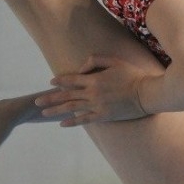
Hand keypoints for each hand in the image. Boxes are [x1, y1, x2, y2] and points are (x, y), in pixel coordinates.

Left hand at [34, 55, 151, 126]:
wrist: (146, 94)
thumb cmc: (133, 75)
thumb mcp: (115, 61)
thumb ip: (96, 60)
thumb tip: (81, 68)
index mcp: (94, 79)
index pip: (71, 80)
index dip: (59, 81)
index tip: (50, 82)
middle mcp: (92, 94)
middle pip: (66, 96)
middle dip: (50, 98)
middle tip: (36, 102)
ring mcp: (97, 106)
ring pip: (71, 109)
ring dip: (55, 110)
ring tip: (43, 112)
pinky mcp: (103, 116)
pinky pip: (84, 120)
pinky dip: (72, 122)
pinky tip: (61, 124)